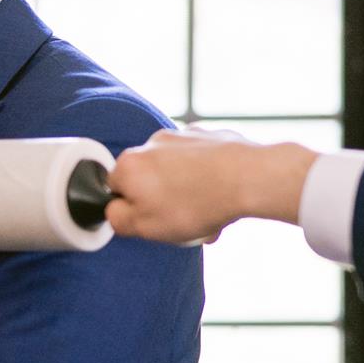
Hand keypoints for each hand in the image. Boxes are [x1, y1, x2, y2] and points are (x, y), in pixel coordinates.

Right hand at [105, 128, 319, 244]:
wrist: (250, 178)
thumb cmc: (197, 205)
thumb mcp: (145, 228)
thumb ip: (118, 219)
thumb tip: (114, 210)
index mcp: (129, 165)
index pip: (116, 189)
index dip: (134, 209)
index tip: (154, 222)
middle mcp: (151, 143)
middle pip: (148, 178)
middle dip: (163, 200)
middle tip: (184, 222)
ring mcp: (183, 135)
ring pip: (175, 169)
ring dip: (186, 190)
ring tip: (209, 212)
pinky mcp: (210, 135)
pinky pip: (201, 159)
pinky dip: (207, 174)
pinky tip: (222, 192)